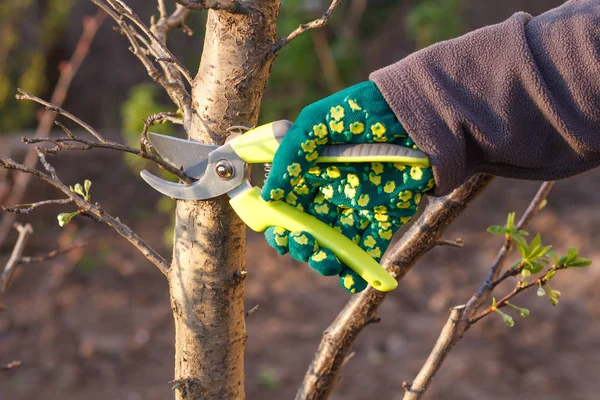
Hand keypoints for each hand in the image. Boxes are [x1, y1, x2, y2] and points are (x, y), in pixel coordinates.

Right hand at [262, 81, 434, 292]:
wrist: (417, 115)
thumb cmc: (362, 112)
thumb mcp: (317, 123)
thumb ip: (289, 155)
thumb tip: (267, 195)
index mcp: (309, 173)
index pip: (286, 206)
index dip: (279, 224)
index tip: (279, 233)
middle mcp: (330, 193)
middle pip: (308, 229)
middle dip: (302, 245)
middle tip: (305, 245)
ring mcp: (357, 207)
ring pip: (334, 244)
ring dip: (326, 260)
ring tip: (327, 262)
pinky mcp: (384, 216)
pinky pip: (369, 247)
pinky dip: (360, 268)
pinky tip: (352, 280)